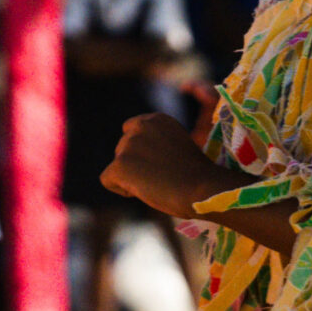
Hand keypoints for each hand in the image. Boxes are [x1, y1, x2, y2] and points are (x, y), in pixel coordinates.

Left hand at [102, 113, 233, 220]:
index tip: (162, 163)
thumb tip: (137, 158)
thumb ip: (156, 144)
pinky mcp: (120, 165)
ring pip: (117, 166)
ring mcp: (128, 145)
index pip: (131, 131)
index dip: (142, 151)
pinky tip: (144, 191)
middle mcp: (140, 127)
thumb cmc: (198, 176)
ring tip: (157, 184)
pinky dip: (122, 189)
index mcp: (156, 119)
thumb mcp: (177, 147)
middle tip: (162, 177)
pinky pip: (107, 180)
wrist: (204, 189)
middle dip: (136, 165)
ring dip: (131, 178)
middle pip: (122, 149)